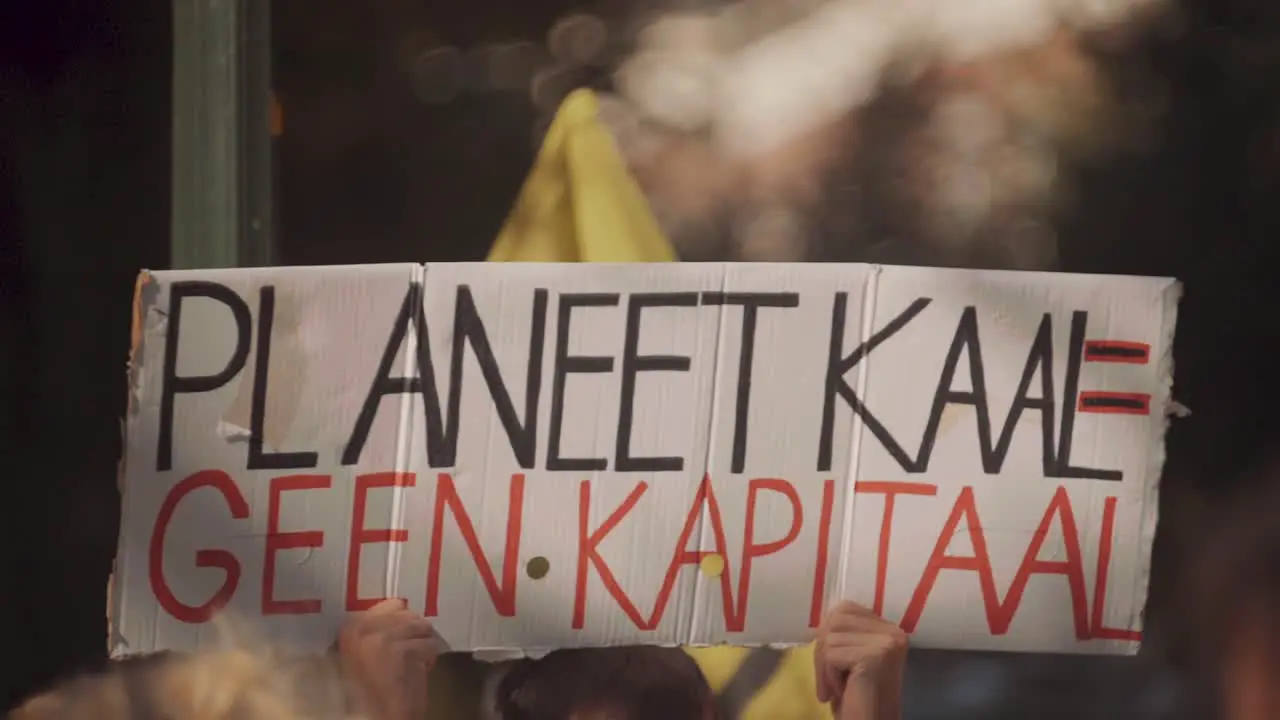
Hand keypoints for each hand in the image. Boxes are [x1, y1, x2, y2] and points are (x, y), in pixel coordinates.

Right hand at [337, 598, 438, 719]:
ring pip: (423, 627)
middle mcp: (363, 628)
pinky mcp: (405, 649)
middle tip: (406, 659)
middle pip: (410, 615)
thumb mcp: (363, 653)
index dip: (402, 622)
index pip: (392, 604)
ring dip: (422, 647)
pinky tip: (416, 674)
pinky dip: (429, 660)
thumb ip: (376, 630)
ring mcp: (384, 637)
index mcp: (350, 628)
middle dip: (414, 635)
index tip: (400, 642)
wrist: (374, 717)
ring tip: (409, 667)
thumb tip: (401, 606)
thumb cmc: (370, 691)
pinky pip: (430, 645)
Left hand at [814, 600, 907, 719]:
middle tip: (829, 680)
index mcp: (889, 629)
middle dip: (823, 650)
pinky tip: (841, 691)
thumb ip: (844, 632)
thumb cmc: (857, 695)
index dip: (830, 636)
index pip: (845, 609)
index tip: (833, 663)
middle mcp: (894, 631)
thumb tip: (825, 614)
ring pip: (830, 636)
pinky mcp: (875, 655)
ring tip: (837, 687)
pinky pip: (831, 653)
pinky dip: (828, 675)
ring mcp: (887, 642)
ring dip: (825, 666)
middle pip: (835, 619)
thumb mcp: (850, 655)